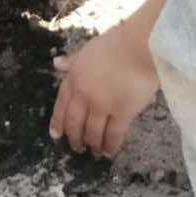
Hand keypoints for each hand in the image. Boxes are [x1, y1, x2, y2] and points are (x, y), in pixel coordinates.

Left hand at [49, 23, 158, 156]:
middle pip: (74, 122)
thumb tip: (56, 63)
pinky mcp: (121, 113)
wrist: (139, 46)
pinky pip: (113, 134)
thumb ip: (73, 61)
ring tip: (95, 152)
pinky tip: (110, 151)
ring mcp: (102, 105)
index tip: (56, 134)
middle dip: (75, 138)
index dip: (58, 121)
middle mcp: (84, 94)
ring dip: (93, 145)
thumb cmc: (116, 43)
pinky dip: (110, 145)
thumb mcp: (88, 50)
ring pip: (93, 132)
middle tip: (77, 148)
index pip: (61, 104)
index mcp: (74, 78)